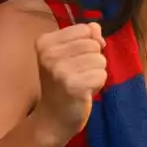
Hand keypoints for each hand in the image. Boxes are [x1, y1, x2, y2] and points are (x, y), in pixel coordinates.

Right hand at [34, 22, 106, 143]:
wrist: (53, 118)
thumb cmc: (63, 83)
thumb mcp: (69, 54)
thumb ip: (85, 36)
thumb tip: (96, 28)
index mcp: (45, 42)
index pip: (85, 29)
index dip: (88, 44)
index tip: (74, 60)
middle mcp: (49, 54)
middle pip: (94, 45)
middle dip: (92, 60)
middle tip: (77, 74)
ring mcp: (60, 71)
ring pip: (100, 60)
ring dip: (96, 73)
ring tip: (80, 83)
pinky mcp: (74, 86)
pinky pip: (102, 75)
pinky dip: (98, 84)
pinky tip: (84, 92)